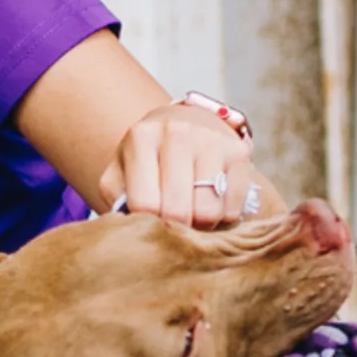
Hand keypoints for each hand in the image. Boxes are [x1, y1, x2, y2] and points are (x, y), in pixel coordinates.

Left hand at [96, 102, 267, 228]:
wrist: (184, 124)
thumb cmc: (148, 159)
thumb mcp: (120, 173)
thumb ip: (117, 200)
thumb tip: (130, 233)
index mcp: (141, 138)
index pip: (144, 203)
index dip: (148, 224)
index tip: (150, 224)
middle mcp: (177, 133)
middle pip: (177, 210)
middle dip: (175, 229)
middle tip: (173, 225)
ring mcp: (211, 141)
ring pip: (208, 211)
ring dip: (201, 225)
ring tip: (192, 215)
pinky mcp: (239, 153)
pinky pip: (232, 208)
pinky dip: (223, 217)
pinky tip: (212, 204)